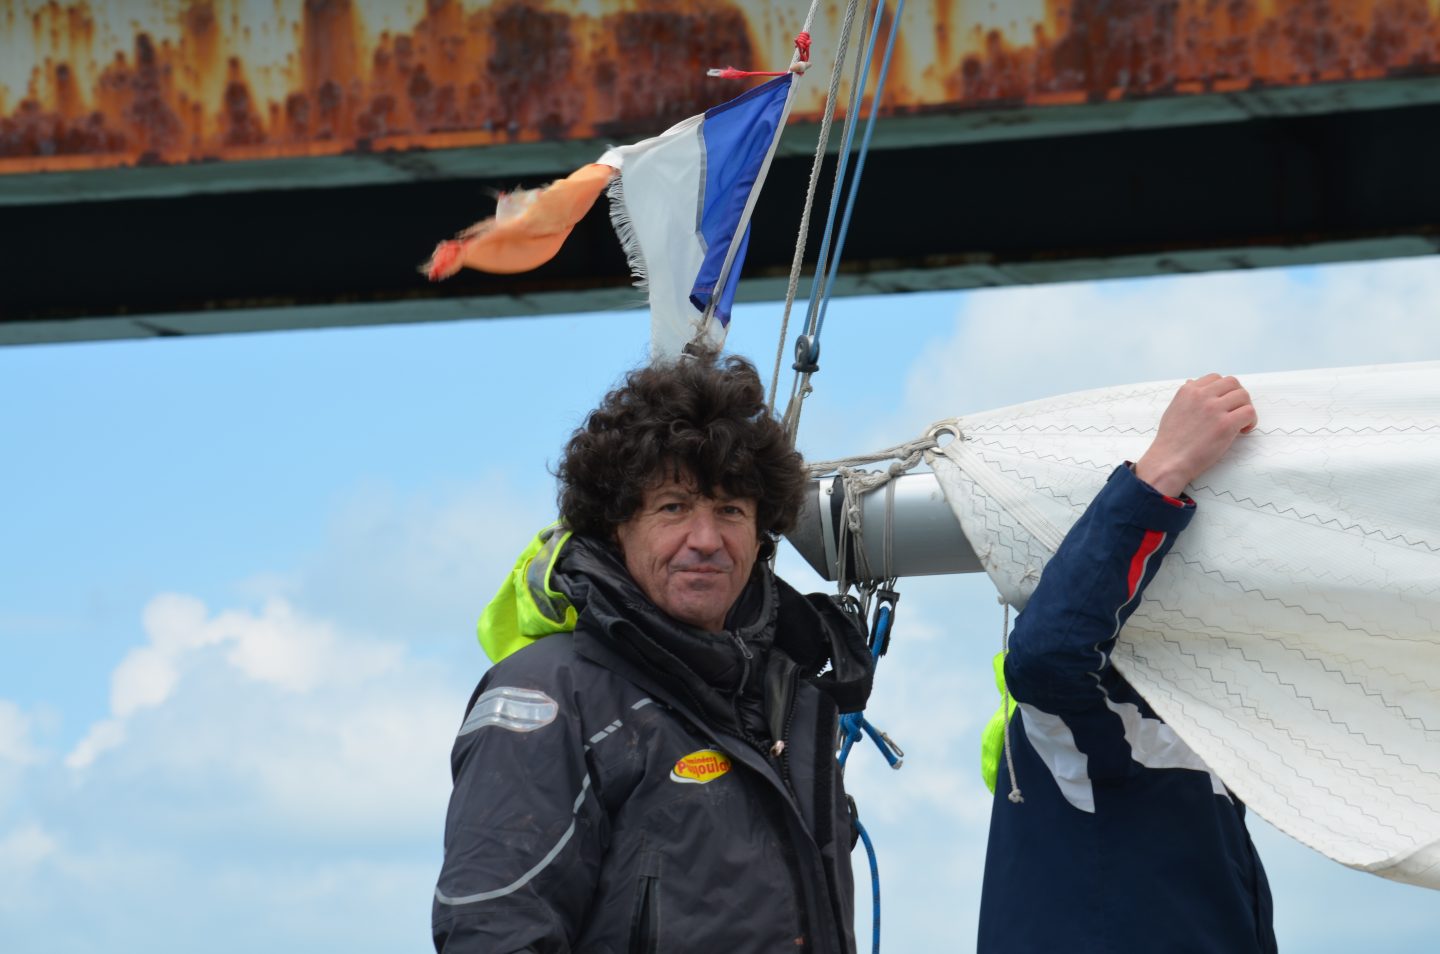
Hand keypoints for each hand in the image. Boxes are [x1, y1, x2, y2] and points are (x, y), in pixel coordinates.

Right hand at [1133, 374, 1256, 496]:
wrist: (1169, 461)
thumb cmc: (1171, 441)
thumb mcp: (1173, 410)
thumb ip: (1186, 397)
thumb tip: (1193, 383)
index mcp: (1188, 391)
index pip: (1215, 378)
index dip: (1223, 390)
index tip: (1224, 402)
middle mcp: (1201, 396)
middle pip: (1232, 383)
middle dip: (1237, 396)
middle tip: (1236, 411)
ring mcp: (1214, 409)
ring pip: (1243, 396)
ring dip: (1245, 408)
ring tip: (1240, 422)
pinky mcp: (1225, 424)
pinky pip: (1249, 412)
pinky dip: (1250, 421)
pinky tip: (1243, 430)